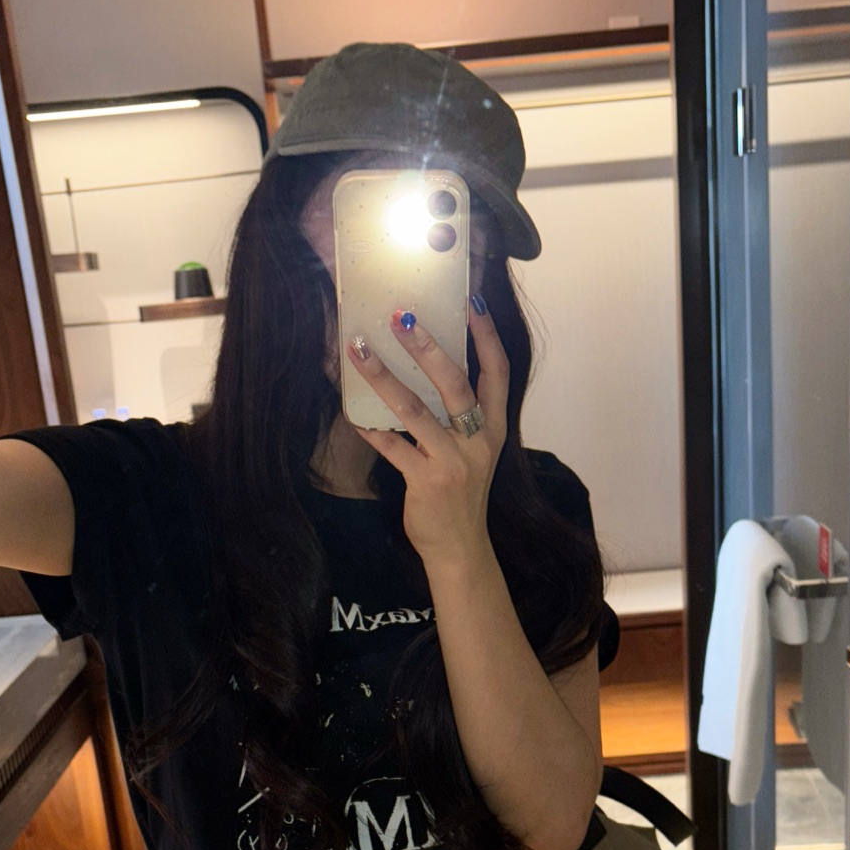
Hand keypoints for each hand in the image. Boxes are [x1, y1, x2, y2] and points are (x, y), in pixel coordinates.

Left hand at [345, 301, 507, 563]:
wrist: (460, 547)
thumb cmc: (460, 494)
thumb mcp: (473, 452)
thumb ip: (460, 416)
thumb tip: (426, 368)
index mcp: (494, 428)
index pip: (498, 372)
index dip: (486, 336)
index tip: (470, 302)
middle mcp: (478, 441)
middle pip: (455, 383)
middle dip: (428, 346)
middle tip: (402, 316)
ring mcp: (453, 461)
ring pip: (417, 409)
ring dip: (384, 376)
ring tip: (360, 349)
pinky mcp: (426, 481)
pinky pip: (393, 446)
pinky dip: (371, 427)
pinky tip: (351, 411)